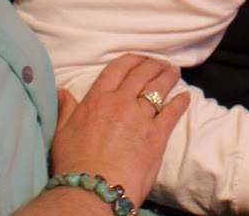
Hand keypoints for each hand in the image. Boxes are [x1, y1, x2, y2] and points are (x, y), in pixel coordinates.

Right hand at [48, 54, 187, 202]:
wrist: (93, 190)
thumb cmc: (73, 165)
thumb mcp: (62, 133)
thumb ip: (66, 110)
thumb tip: (63, 91)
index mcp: (97, 99)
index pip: (118, 69)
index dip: (131, 60)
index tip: (140, 57)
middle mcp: (121, 102)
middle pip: (142, 74)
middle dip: (153, 65)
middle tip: (161, 63)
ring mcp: (141, 118)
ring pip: (159, 89)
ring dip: (168, 77)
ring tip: (174, 72)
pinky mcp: (157, 136)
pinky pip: (172, 113)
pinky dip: (180, 102)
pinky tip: (186, 97)